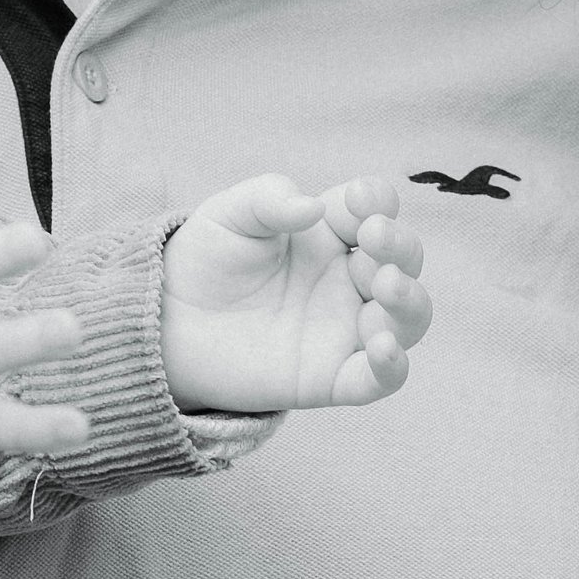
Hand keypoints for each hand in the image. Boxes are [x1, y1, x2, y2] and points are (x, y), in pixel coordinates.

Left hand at [160, 174, 429, 412]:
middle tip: (373, 239)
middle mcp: (350, 280)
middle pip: (404, 261)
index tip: (357, 201)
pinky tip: (383, 348)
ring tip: (386, 286)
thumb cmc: (207, 261)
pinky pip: (379, 379)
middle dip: (400, 247)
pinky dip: (392, 366)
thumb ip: (269, 199)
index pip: (376, 210)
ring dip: (409, 300)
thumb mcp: (231, 215)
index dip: (377, 202)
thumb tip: (312, 207)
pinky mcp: (332, 378)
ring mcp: (346, 329)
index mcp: (334, 234)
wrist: (169, 322)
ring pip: (409, 319)